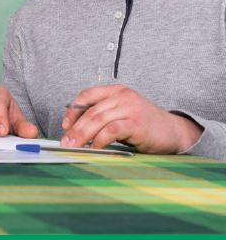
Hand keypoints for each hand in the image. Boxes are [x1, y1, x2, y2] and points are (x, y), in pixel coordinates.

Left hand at [61, 84, 203, 152]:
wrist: (175, 132)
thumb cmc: (145, 125)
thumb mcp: (122, 113)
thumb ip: (104, 115)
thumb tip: (76, 130)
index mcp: (116, 90)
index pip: (87, 95)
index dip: (73, 110)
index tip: (65, 125)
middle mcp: (122, 96)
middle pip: (90, 111)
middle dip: (74, 128)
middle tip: (65, 142)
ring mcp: (130, 108)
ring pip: (98, 119)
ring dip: (82, 135)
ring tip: (74, 147)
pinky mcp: (136, 123)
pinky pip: (111, 130)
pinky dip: (99, 140)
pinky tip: (94, 148)